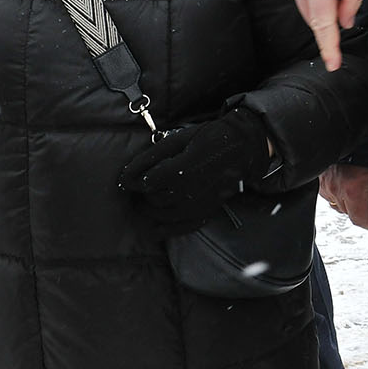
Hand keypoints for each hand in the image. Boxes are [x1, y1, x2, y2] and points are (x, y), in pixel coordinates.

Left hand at [118, 110, 271, 227]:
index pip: (147, 182)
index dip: (135, 178)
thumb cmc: (208, 138)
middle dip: (145, 190)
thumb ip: (151, 157)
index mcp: (183, 170)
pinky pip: (178, 229)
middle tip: (145, 181)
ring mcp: (198, 206)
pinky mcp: (205, 213)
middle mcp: (190, 192)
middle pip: (152, 198)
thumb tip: (126, 176)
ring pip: (161, 213)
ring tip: (153, 194)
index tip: (129, 176)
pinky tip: (154, 228)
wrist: (241, 148)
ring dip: (151, 206)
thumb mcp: (178, 139)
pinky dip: (163, 230)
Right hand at [319, 164, 367, 230]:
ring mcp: (326, 184)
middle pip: (351, 214)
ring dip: (354, 203)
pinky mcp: (321, 180)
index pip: (360, 220)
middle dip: (365, 210)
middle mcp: (335, 189)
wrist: (355, 129)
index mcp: (352, 190)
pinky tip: (351, 184)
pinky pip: (332, 197)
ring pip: (341, 207)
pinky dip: (342, 195)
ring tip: (364, 188)